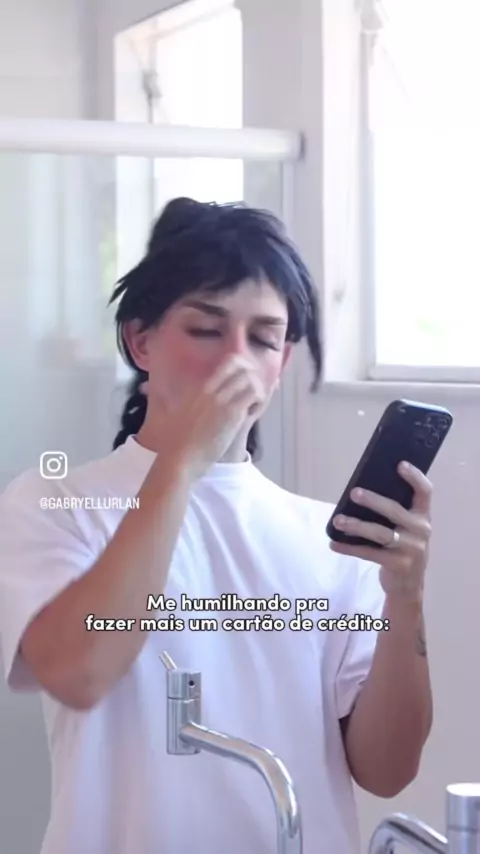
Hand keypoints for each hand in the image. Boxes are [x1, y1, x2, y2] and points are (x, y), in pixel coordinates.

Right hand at [146, 355, 265, 480]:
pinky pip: (253, 397)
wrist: (179, 458)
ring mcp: (222, 400)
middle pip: (241, 366)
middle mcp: (211, 390)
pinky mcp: (232, 414)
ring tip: (253, 405)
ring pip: (250, 380)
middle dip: (253, 376)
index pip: (228, 363)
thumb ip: (183, 403)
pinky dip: (257, 402)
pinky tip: (251, 414)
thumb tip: (158, 395)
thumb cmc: (176, 442)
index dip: (242, 368)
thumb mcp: (176, 414)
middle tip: (253, 392)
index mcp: (199, 389)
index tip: (245, 381)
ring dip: (257, 390)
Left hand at [329, 461, 432, 602]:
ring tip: (338, 520)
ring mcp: (411, 549)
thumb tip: (361, 492)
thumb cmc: (402, 547)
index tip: (400, 464)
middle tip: (354, 493)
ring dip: (357, 526)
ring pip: (381, 533)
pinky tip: (334, 543)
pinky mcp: (398, 565)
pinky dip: (349, 548)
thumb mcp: (406, 528)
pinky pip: (369, 553)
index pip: (425, 492)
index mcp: (423, 516)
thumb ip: (395, 512)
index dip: (414, 477)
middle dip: (374, 501)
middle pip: (395, 511)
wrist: (408, 585)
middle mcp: (421, 531)